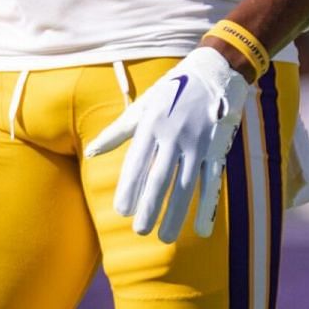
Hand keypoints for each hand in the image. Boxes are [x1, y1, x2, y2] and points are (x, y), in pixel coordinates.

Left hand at [84, 47, 252, 243]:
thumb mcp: (143, 105)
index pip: (137, 162)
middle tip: (140, 231)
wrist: (216, 70)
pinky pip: (212, 182)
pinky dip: (208, 207)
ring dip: (176, 214)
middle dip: (150, 207)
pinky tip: (202, 230)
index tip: (121, 212)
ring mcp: (198, 143)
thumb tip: (90, 152)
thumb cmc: (173, 89)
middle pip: (160, 178)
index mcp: (151, 124)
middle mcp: (174, 135)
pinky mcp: (218, 148)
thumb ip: (117, 131)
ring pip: (185, 185)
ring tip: (166, 238)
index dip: (129, 188)